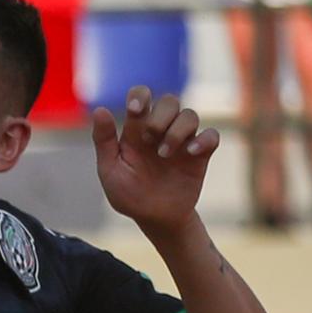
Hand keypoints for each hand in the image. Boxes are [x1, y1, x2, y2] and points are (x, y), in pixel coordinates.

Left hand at [90, 86, 217, 235]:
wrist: (153, 217)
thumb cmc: (128, 192)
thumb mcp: (110, 169)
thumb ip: (104, 141)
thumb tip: (100, 109)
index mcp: (136, 130)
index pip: (141, 97)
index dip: (140, 95)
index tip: (134, 109)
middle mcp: (161, 130)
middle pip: (170, 101)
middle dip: (160, 115)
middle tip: (148, 138)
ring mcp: (182, 141)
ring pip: (190, 115)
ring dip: (177, 130)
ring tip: (163, 155)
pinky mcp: (200, 155)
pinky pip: (212, 135)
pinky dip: (204, 139)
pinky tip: (192, 152)